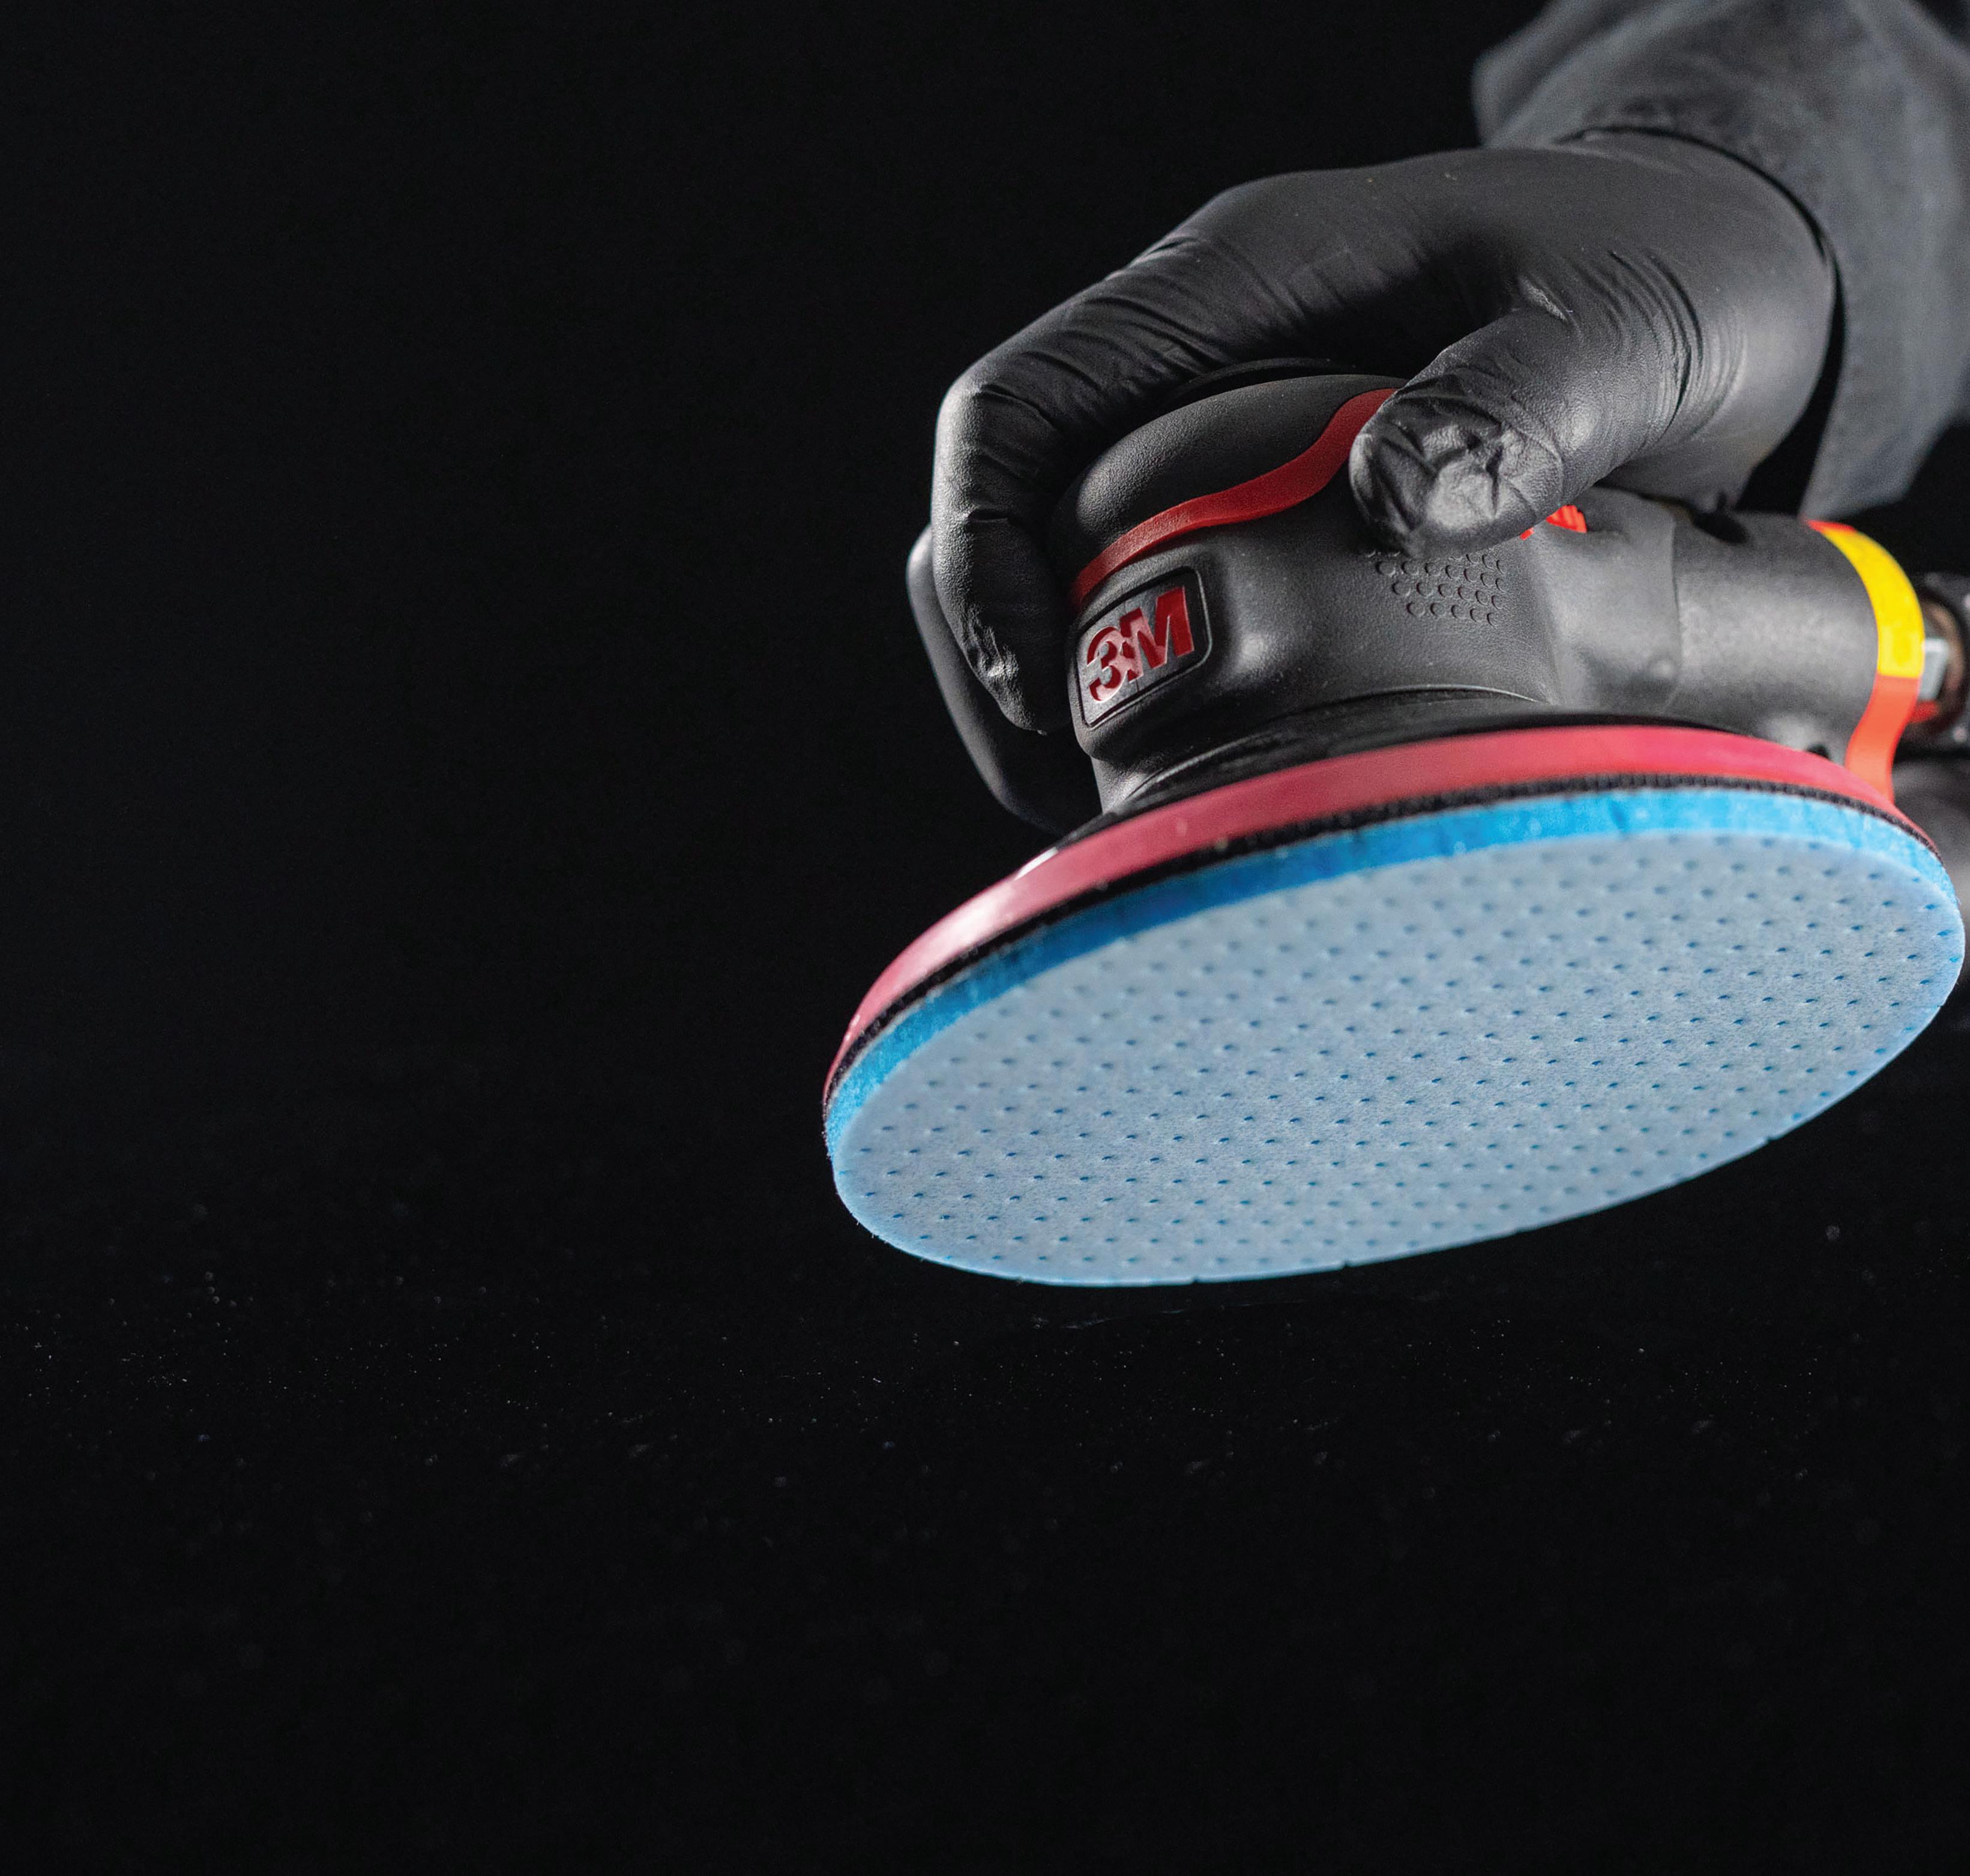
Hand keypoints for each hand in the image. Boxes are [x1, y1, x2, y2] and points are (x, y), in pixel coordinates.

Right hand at [930, 135, 1833, 730]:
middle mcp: (1201, 358)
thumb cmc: (1671, 276)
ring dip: (1054, 695)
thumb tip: (1392, 495)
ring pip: (1053, 567)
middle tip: (1072, 789)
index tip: (1039, 686)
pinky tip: (1190, 776)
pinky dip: (1137, 697)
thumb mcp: (1630, 328)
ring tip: (1118, 809)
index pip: (1020, 406)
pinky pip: (1140, 601)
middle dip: (1001, 657)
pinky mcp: (1259, 506)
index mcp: (1242, 282)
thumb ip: (1526, 399)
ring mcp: (1221, 433)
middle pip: (1006, 507)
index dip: (989, 553)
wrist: (1716, 281)